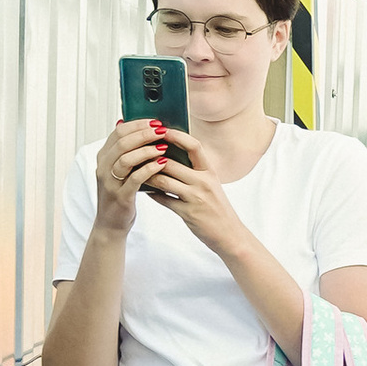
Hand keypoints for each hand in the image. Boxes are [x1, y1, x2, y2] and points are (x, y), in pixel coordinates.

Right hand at [88, 118, 172, 239]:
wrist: (111, 224)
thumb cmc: (121, 194)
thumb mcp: (119, 170)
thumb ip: (126, 151)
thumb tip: (134, 127)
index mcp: (104, 157)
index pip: (118, 132)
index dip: (137, 124)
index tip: (155, 121)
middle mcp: (103, 167)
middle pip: (122, 142)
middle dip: (144, 133)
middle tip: (162, 130)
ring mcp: (110, 182)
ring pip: (126, 158)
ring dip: (147, 150)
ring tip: (163, 146)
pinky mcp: (121, 196)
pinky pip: (135, 178)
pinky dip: (149, 169)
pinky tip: (162, 163)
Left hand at [135, 125, 247, 261]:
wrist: (230, 235)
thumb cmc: (218, 208)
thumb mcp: (211, 185)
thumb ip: (195, 171)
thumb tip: (171, 156)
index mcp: (210, 171)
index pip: (194, 146)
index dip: (176, 136)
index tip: (162, 129)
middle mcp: (204, 182)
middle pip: (171, 164)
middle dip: (151, 157)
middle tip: (137, 151)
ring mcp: (195, 198)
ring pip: (163, 181)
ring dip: (148, 176)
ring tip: (136, 170)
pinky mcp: (188, 213)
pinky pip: (164, 200)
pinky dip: (152, 194)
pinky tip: (145, 190)